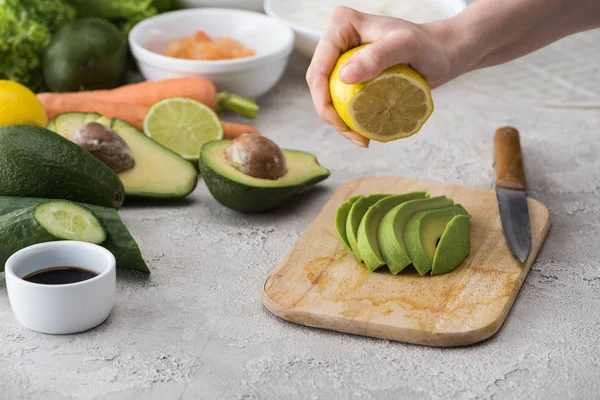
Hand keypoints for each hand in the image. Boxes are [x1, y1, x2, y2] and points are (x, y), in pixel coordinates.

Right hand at [306, 7, 463, 147]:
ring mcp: (343, 57)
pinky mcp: (351, 73)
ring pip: (328, 96)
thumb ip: (379, 56)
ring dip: (340, 122)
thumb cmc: (430, 46)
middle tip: (356, 138)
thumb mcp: (408, 47)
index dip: (324, 101)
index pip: (319, 69)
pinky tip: (366, 134)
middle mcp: (337, 39)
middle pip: (320, 86)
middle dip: (331, 116)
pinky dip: (351, 119)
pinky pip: (342, 100)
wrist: (443, 53)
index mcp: (341, 25)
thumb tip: (344, 77)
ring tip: (362, 140)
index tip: (344, 124)